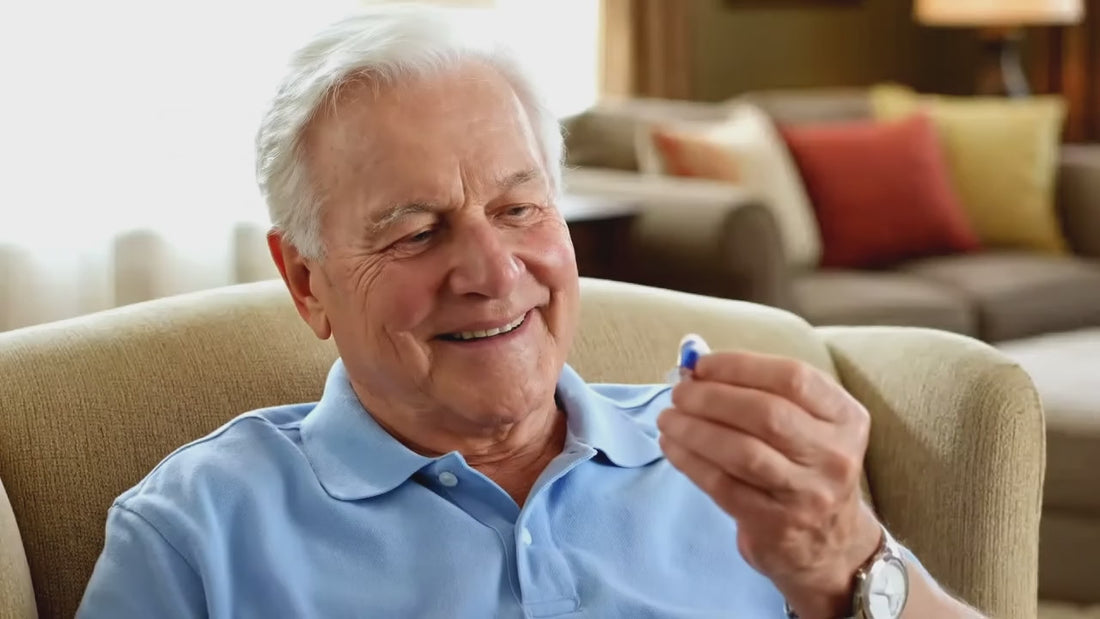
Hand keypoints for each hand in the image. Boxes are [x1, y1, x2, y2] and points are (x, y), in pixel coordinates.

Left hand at [657, 351, 881, 618]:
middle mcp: (834, 455)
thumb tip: (695, 369)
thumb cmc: (804, 469)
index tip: (702, 365)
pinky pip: (722, 485)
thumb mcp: (807, 426)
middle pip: (766, 413)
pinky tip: (672, 446)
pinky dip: (689, 461)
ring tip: (668, 418)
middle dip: (711, 397)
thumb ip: (761, 392)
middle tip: (678, 394)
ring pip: (741, 451)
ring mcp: (807, 494)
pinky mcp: (776, 525)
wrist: (830, 545)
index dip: (740, 366)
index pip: (793, 378)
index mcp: (846, 418)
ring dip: (693, 429)